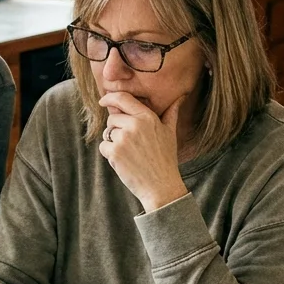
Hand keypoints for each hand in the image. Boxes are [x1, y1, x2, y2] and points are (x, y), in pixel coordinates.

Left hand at [97, 92, 189, 212]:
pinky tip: (124, 161)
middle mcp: (135, 125)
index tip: (103, 101)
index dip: (109, 97)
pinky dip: (109, 154)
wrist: (161, 186)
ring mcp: (123, 138)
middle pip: (112, 118)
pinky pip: (103, 146)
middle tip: (130, 144)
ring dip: (113, 142)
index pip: (123, 99)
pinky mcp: (115, 152)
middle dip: (116, 128)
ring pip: (107, 133)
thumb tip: (180, 98)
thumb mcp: (170, 133)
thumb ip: (171, 113)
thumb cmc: (166, 159)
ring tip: (131, 154)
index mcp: (147, 117)